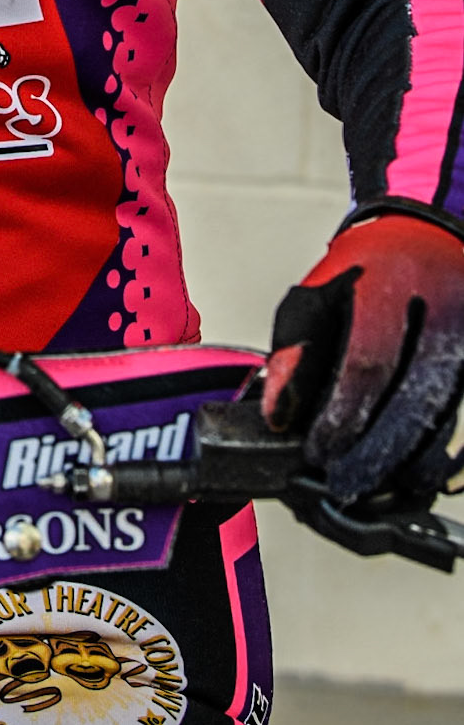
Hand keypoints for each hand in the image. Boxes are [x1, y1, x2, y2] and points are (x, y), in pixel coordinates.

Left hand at [262, 206, 463, 502]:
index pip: (367, 363)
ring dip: (414, 463)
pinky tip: (430, 476)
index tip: (319, 450)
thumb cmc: (366, 270)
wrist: (429, 237)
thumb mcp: (316, 294)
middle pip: (413, 401)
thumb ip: (296, 351)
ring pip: (447, 418)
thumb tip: (278, 412)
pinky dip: (454, 456)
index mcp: (385, 291)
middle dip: (376, 453)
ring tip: (380, 487)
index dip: (342, 416)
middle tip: (345, 482)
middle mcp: (437, 318)